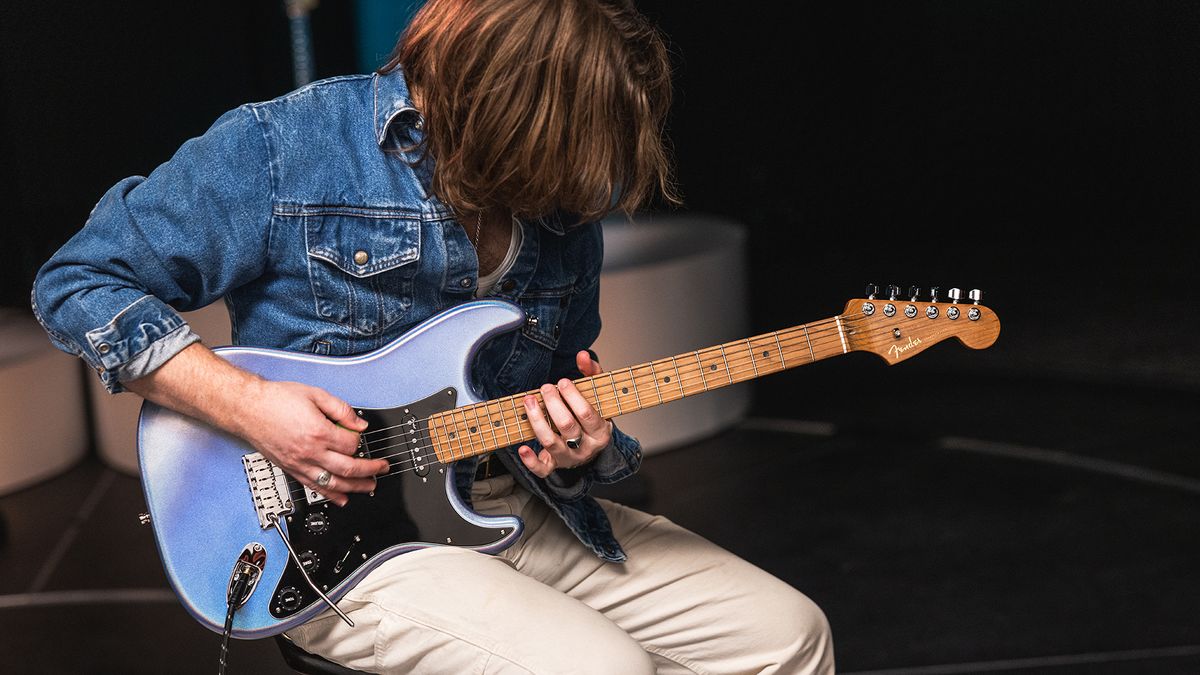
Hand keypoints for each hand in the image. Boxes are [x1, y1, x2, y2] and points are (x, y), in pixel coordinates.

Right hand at [236, 380, 389, 505]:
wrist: (248, 408)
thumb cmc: (275, 400)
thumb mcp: (314, 394)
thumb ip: (340, 409)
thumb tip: (358, 423)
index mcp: (318, 432)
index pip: (351, 444)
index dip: (361, 440)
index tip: (361, 436)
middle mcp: (310, 451)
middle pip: (347, 468)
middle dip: (369, 470)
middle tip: (382, 469)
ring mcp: (299, 463)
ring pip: (333, 483)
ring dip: (354, 487)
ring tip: (369, 487)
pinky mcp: (291, 469)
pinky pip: (314, 487)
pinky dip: (330, 495)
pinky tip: (342, 498)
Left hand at [518, 350, 612, 477]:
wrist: (589, 445)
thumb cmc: (591, 415)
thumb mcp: (597, 394)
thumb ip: (591, 373)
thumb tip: (583, 355)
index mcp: (601, 432)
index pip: (587, 414)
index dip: (573, 397)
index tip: (562, 381)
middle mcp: (586, 448)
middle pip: (567, 426)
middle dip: (553, 405)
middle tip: (545, 388)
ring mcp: (569, 458)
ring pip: (551, 443)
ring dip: (537, 420)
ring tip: (529, 401)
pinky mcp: (554, 466)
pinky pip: (542, 469)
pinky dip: (530, 461)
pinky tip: (522, 448)